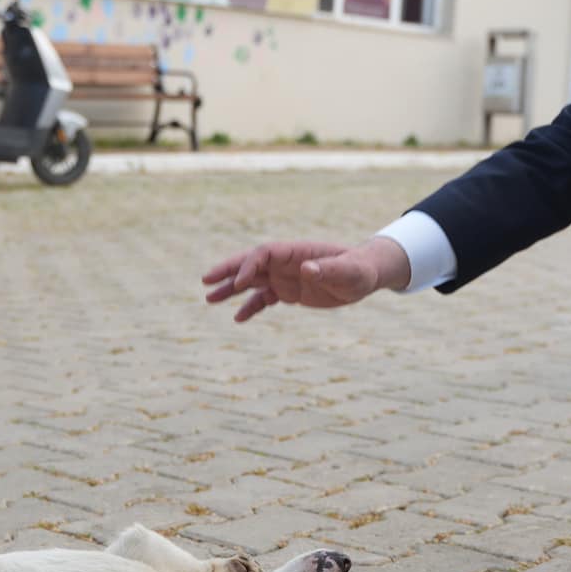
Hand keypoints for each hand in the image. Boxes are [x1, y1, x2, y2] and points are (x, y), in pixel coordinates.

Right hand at [201, 238, 410, 322]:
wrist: (365, 276)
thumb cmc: (359, 271)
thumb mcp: (348, 272)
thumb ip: (328, 270)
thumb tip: (308, 269)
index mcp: (297, 252)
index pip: (264, 253)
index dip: (249, 265)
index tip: (239, 283)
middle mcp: (286, 262)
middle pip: (250, 263)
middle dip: (228, 270)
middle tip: (205, 280)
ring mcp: (286, 276)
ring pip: (252, 281)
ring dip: (231, 289)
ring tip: (209, 299)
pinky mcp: (289, 291)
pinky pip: (264, 298)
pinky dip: (251, 307)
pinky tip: (238, 319)